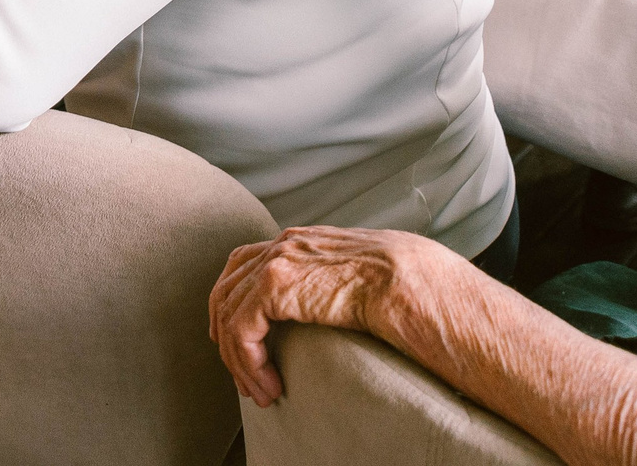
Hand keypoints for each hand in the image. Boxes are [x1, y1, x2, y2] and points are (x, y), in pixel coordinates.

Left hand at [208, 226, 431, 406]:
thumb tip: (328, 308)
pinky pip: (241, 331)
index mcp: (299, 241)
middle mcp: (281, 245)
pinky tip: (270, 385)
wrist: (410, 282)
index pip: (243, 265)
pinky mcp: (275, 285)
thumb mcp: (356, 278)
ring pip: (229, 316)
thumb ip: (329, 284)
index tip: (236, 343)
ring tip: (261, 394)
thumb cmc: (399, 288)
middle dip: (227, 339)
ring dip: (240, 363)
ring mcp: (275, 261)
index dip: (230, 304)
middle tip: (244, 379)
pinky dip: (248, 363)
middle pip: (226, 290)